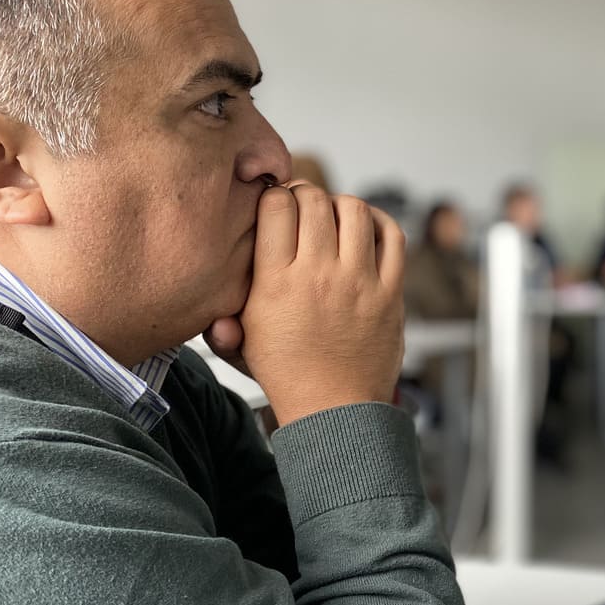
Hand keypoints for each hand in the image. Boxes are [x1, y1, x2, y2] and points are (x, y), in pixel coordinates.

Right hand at [208, 183, 406, 426]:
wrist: (336, 410)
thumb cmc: (288, 374)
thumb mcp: (242, 344)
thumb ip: (221, 319)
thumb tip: (212, 312)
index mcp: (276, 283)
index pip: (276, 206)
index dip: (274, 196)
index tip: (276, 204)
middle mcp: (318, 276)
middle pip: (314, 201)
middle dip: (305, 195)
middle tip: (303, 207)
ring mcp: (359, 282)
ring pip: (354, 210)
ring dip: (340, 206)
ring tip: (332, 219)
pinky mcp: (389, 292)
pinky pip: (392, 236)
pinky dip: (379, 221)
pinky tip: (365, 228)